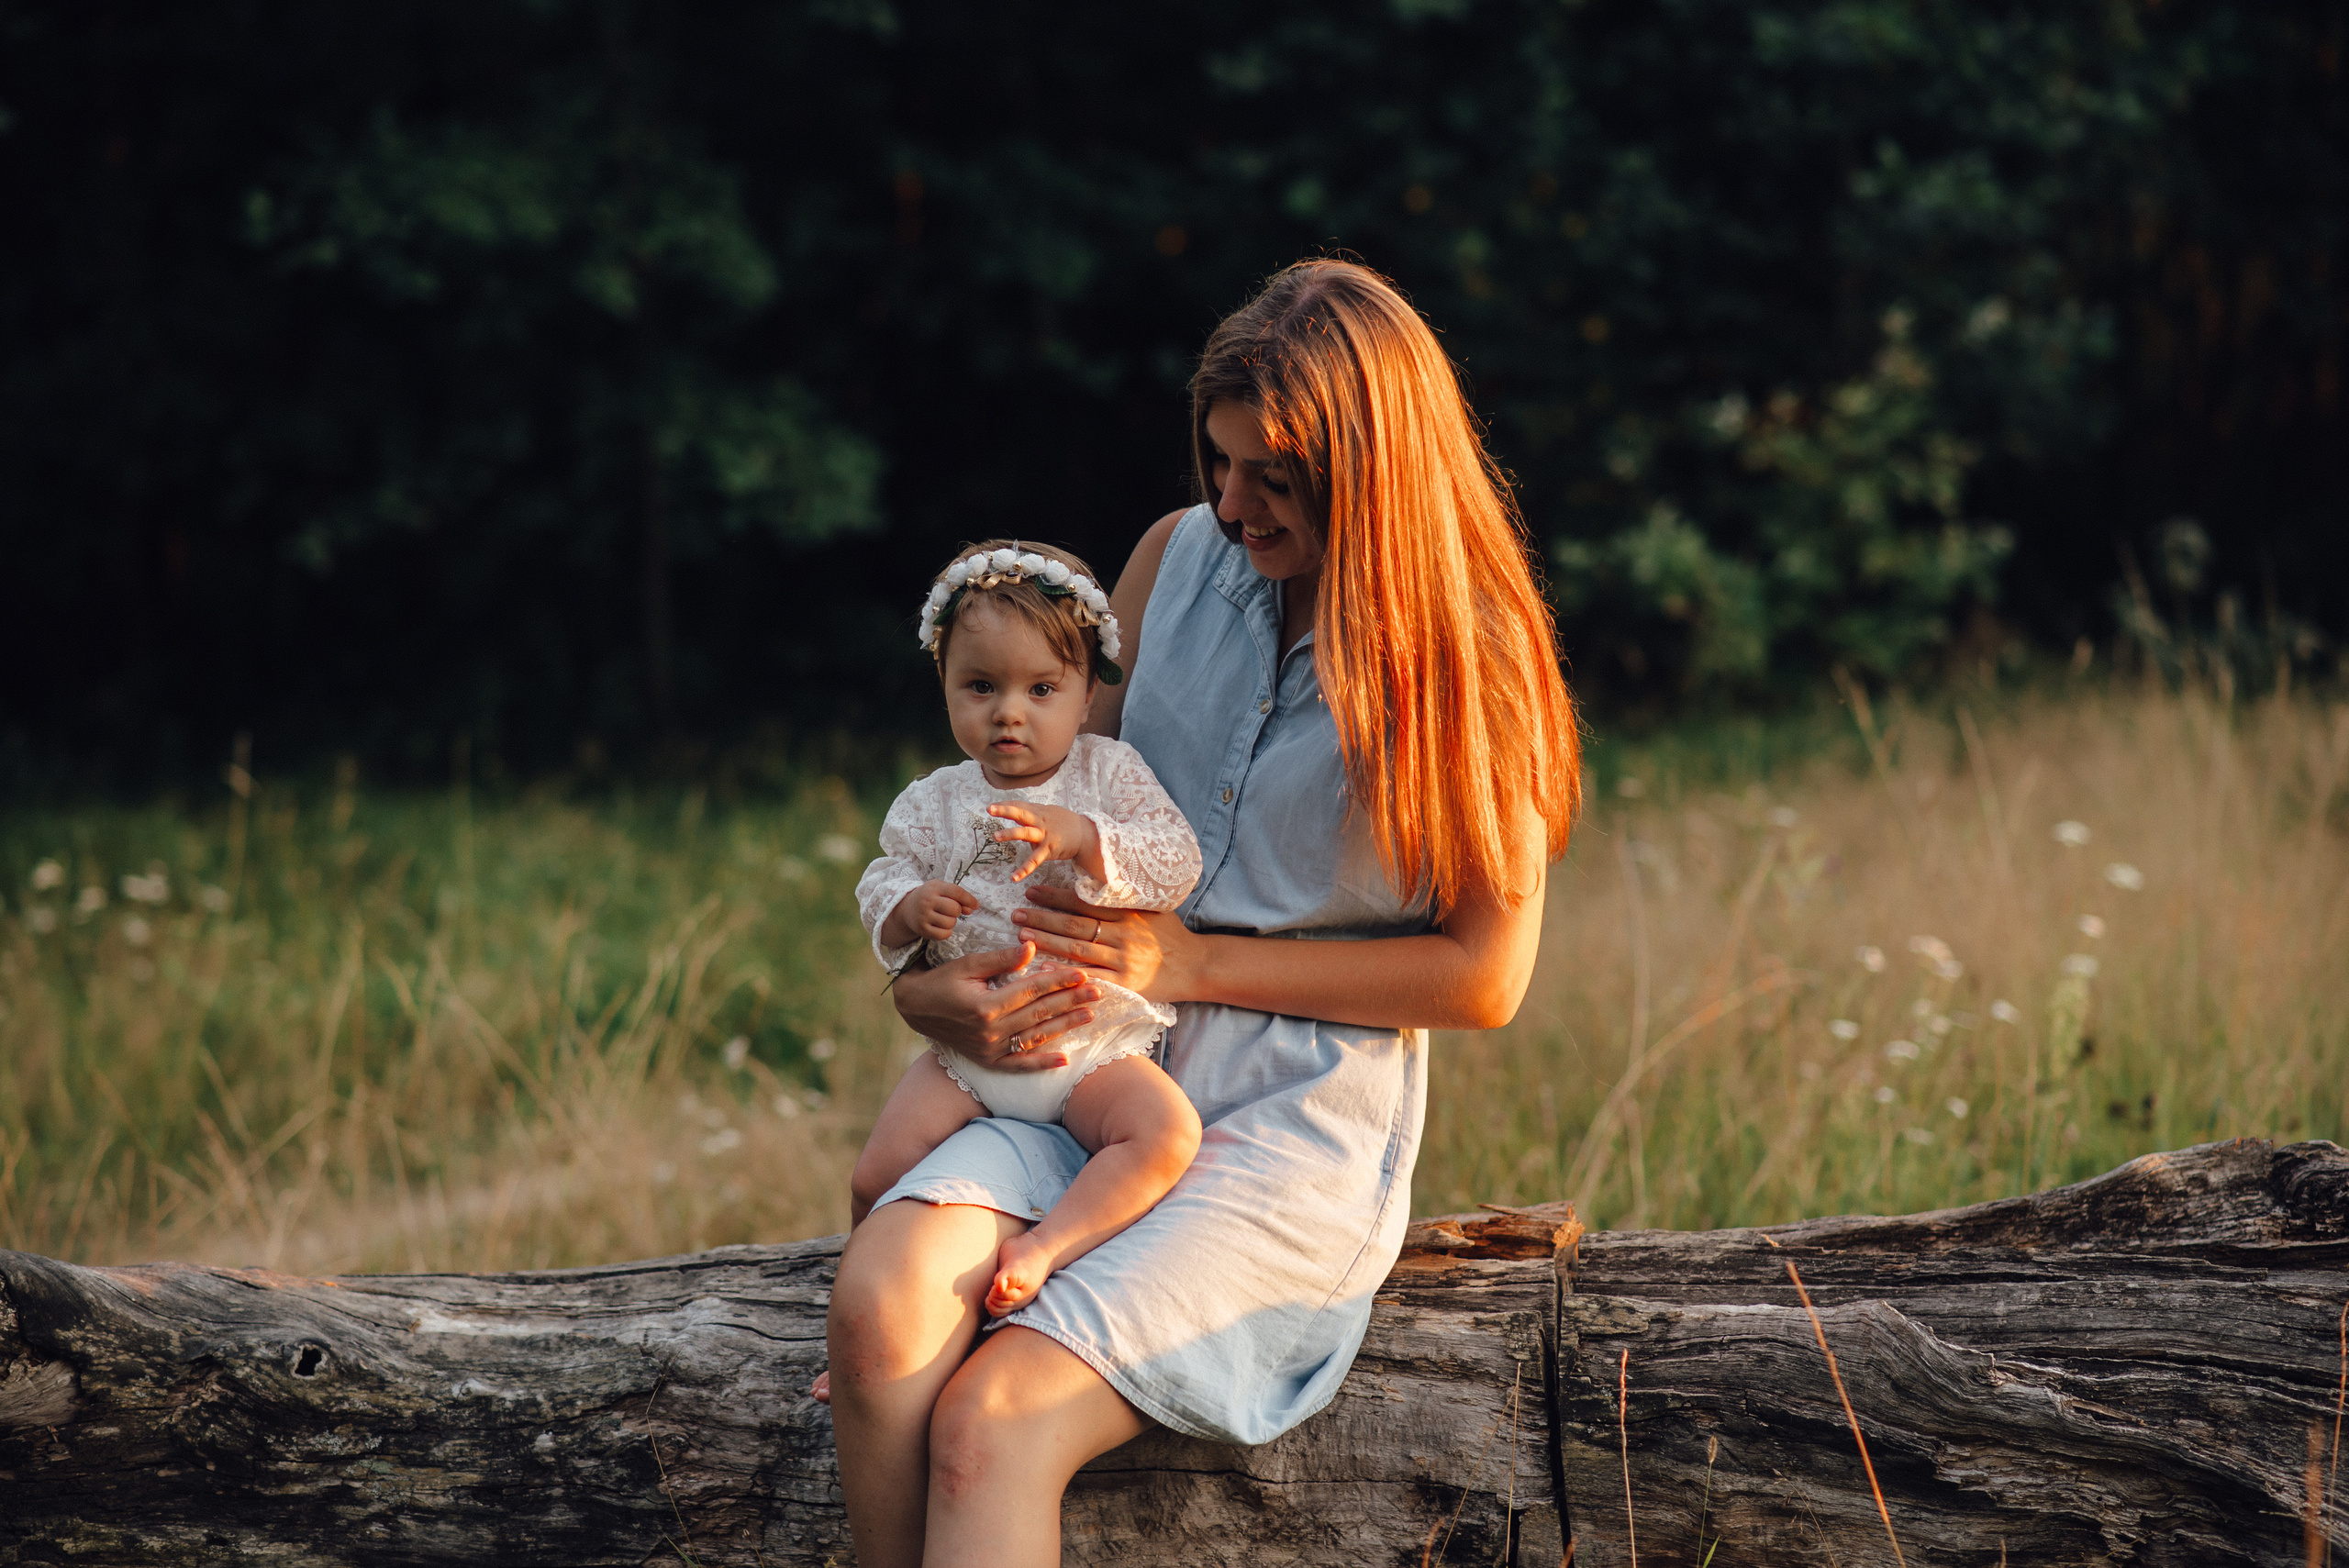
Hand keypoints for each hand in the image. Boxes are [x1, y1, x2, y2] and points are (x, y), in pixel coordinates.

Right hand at [884, 879, 979, 947]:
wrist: (908, 908)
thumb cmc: (930, 897)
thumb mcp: (942, 890)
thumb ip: (958, 897)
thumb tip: (972, 909)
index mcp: (934, 887)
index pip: (957, 892)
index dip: (969, 900)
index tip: (976, 906)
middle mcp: (927, 900)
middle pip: (955, 909)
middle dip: (958, 911)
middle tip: (951, 911)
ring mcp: (923, 916)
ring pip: (950, 923)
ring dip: (952, 922)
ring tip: (944, 917)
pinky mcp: (922, 929)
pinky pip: (943, 934)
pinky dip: (947, 932)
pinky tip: (941, 926)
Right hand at [890, 940, 1100, 1072]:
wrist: (914, 1009)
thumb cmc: (941, 981)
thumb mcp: (967, 964)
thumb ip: (1001, 959)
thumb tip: (1031, 947)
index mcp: (986, 1006)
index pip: (1031, 990)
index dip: (1058, 980)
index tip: (1081, 973)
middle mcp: (990, 1032)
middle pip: (1039, 1014)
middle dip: (1070, 1001)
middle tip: (1097, 992)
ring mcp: (990, 1050)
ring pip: (1035, 1037)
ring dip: (1065, 1027)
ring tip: (1089, 1016)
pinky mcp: (988, 1061)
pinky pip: (1019, 1065)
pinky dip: (1042, 1064)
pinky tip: (1064, 1060)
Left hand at [986, 802, 1100, 882]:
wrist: (1086, 835)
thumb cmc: (1065, 823)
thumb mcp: (1049, 813)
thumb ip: (1033, 813)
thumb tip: (1017, 813)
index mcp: (1039, 812)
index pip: (1020, 805)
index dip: (1005, 805)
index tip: (990, 806)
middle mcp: (1041, 821)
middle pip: (1021, 813)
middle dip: (1005, 811)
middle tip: (990, 809)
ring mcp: (1045, 835)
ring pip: (1025, 833)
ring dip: (1010, 834)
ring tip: (995, 836)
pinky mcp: (1050, 850)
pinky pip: (1035, 860)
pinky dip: (1025, 869)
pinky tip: (1014, 877)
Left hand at [1011, 884, 1203, 1004]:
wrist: (1195, 965)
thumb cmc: (1170, 935)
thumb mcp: (1151, 909)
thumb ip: (1123, 900)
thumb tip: (1090, 884)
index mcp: (1127, 913)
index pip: (1083, 902)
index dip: (1055, 897)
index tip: (1031, 892)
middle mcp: (1122, 934)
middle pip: (1074, 924)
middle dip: (1042, 918)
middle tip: (1015, 914)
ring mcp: (1122, 959)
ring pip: (1077, 948)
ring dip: (1046, 942)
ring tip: (1021, 936)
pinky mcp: (1124, 982)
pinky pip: (1090, 976)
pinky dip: (1066, 973)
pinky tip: (1043, 969)